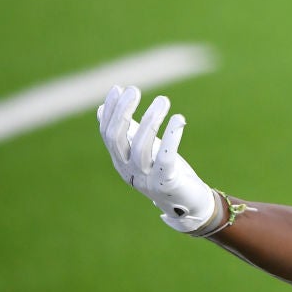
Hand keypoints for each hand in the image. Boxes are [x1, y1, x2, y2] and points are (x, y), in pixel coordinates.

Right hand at [97, 86, 221, 233]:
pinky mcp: (167, 182)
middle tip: (135, 90)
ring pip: (142, 147)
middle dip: (124, 112)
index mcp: (121, 161)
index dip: (112, 111)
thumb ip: (127, 130)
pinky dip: (172, 137)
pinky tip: (179, 119)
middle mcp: (128, 171)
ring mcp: (146, 179)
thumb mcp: (143, 148)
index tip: (119, 88)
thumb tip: (102, 108)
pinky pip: (166, 158)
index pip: (109, 134)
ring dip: (151, 120)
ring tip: (163, 100)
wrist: (188, 202)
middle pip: (118, 139)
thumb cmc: (165, 171)